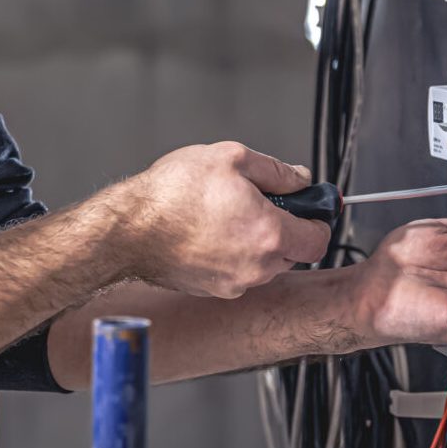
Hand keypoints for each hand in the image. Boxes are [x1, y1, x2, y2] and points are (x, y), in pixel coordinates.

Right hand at [101, 142, 330, 298]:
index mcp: (269, 234)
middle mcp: (256, 267)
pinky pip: (236, 272)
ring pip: (263, 264)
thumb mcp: (231, 158)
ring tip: (225, 215)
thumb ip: (277, 170)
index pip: (319, 239)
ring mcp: (233, 283)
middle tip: (259, 202)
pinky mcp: (211, 289)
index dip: (318, 220)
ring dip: (257, 243)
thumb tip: (299, 177)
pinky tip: (207, 231)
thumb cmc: (172, 194)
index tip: (308, 208)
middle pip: (292, 253)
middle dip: (284, 229)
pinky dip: (232, 255)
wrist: (127, 230)